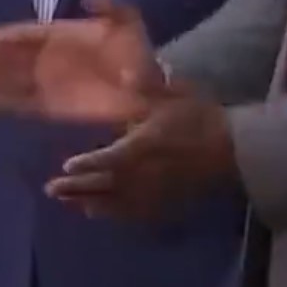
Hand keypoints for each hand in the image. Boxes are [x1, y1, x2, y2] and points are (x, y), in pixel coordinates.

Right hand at [0, 0, 160, 124]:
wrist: (150, 89)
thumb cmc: (138, 52)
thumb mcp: (127, 22)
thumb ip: (110, 6)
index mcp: (64, 35)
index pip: (29, 34)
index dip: (8, 36)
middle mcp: (50, 59)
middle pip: (13, 57)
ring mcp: (51, 84)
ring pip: (14, 80)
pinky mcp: (55, 108)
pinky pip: (26, 105)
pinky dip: (7, 104)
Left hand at [44, 82, 236, 220]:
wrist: (235, 150)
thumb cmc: (201, 118)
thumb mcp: (174, 96)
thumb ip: (147, 86)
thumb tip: (126, 73)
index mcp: (145, 145)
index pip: (111, 158)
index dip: (88, 164)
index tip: (66, 167)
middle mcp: (146, 173)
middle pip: (107, 184)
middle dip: (78, 187)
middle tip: (52, 190)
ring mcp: (155, 191)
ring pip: (117, 202)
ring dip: (90, 202)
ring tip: (68, 202)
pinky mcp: (166, 202)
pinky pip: (134, 213)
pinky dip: (113, 214)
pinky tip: (98, 213)